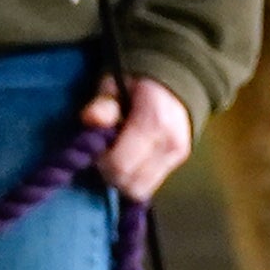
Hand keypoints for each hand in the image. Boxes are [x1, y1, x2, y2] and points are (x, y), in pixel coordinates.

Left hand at [83, 72, 194, 198]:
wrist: (178, 79)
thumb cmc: (138, 82)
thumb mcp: (114, 83)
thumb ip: (103, 103)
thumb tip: (90, 119)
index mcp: (154, 122)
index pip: (119, 165)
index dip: (100, 162)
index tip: (95, 147)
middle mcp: (170, 144)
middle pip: (130, 184)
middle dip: (109, 174)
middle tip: (104, 154)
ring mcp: (178, 156)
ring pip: (140, 191)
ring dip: (123, 180)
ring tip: (118, 157)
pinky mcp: (179, 161)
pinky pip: (150, 185)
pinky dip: (135, 178)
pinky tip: (131, 160)